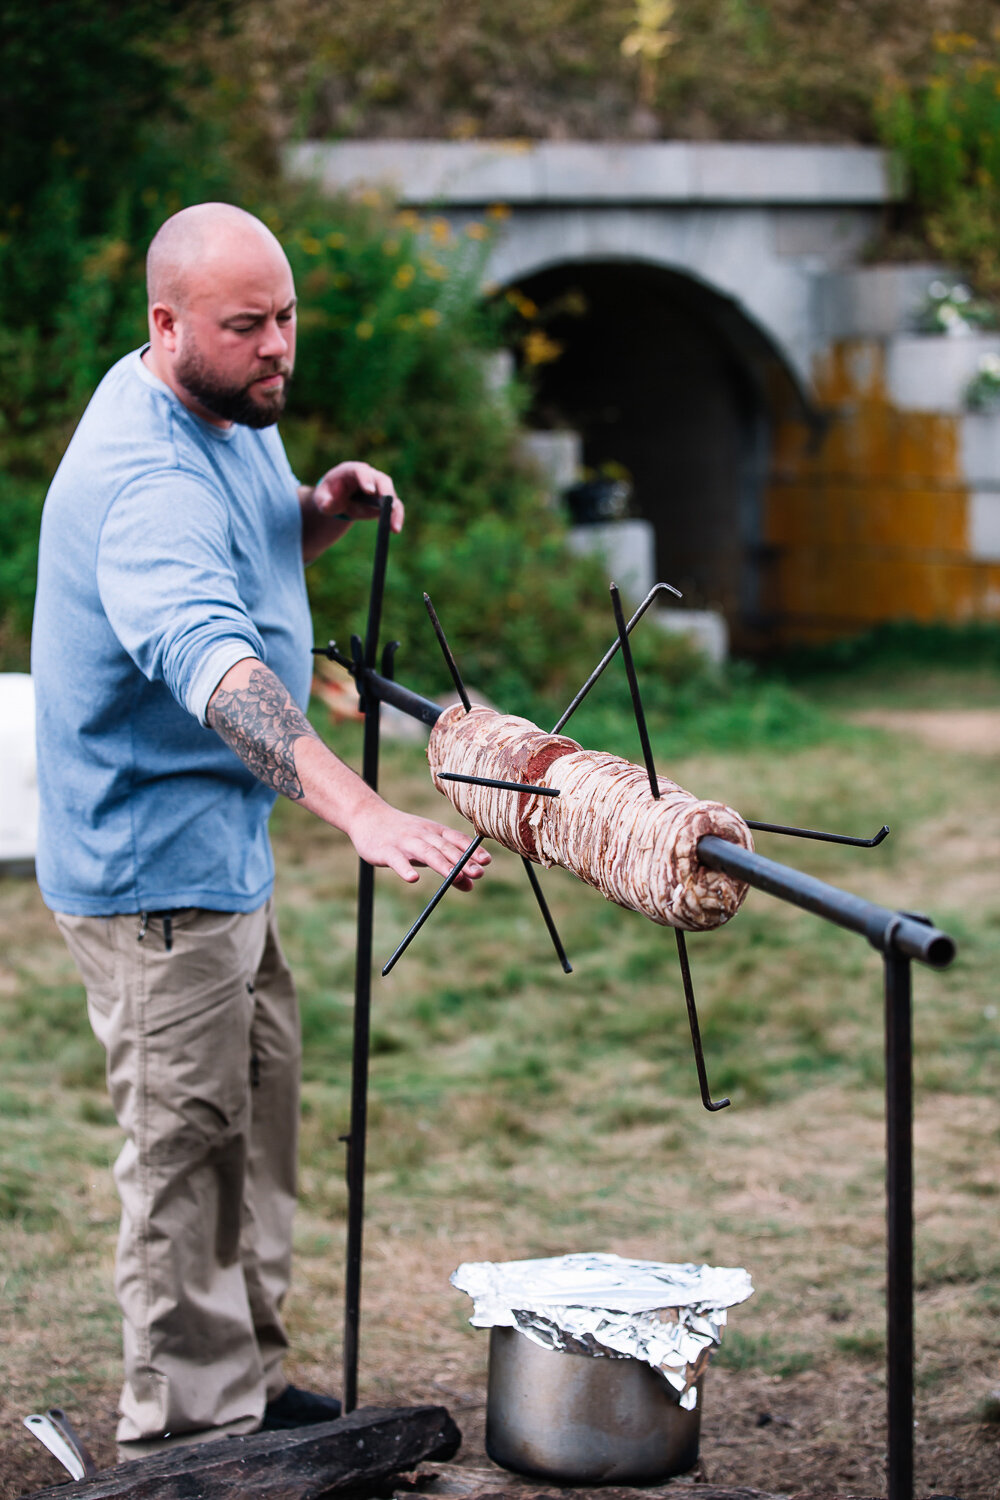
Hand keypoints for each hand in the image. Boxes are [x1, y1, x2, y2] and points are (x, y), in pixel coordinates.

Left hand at [312, 461, 403, 533]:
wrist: (338, 499)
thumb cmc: (329, 495)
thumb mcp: (321, 499)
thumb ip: (324, 502)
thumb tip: (329, 505)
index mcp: (350, 470)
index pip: (360, 471)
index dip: (366, 480)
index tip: (370, 492)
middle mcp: (368, 476)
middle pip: (381, 480)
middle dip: (386, 493)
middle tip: (389, 507)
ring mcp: (379, 488)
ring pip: (391, 495)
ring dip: (395, 511)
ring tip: (394, 527)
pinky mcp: (384, 501)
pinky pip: (394, 508)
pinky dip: (396, 518)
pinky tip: (395, 529)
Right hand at [345, 800, 490, 887]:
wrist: (368, 817)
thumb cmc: (403, 835)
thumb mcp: (427, 849)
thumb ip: (448, 866)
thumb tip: (471, 885)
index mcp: (434, 832)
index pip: (457, 840)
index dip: (472, 850)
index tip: (487, 862)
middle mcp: (423, 835)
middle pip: (445, 848)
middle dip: (463, 861)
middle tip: (479, 874)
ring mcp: (405, 842)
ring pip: (426, 853)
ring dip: (442, 865)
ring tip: (455, 877)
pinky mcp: (387, 850)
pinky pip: (398, 860)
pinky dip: (405, 868)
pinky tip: (413, 878)